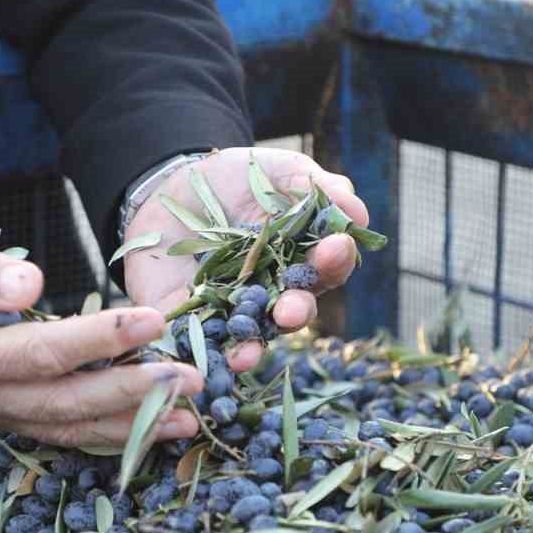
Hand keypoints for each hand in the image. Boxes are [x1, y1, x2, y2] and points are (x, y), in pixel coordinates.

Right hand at [0, 227, 202, 446]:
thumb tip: (29, 282)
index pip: (41, 353)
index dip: (101, 341)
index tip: (154, 321)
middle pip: (65, 404)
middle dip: (134, 396)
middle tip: (194, 380)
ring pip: (64, 429)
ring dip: (128, 427)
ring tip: (187, 420)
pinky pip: (54, 432)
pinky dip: (101, 435)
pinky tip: (141, 430)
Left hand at [121, 147, 369, 372]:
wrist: (174, 181)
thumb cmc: (238, 178)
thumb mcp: (281, 171)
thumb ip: (319, 188)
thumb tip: (359, 216)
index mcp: (301, 260)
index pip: (326, 269)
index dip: (334, 261)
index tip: (337, 247)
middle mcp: (272, 292)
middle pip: (291, 310)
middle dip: (295, 311)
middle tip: (292, 309)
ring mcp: (232, 308)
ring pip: (247, 336)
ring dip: (251, 348)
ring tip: (248, 355)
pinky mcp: (188, 316)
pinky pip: (195, 340)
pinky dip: (197, 354)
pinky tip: (198, 362)